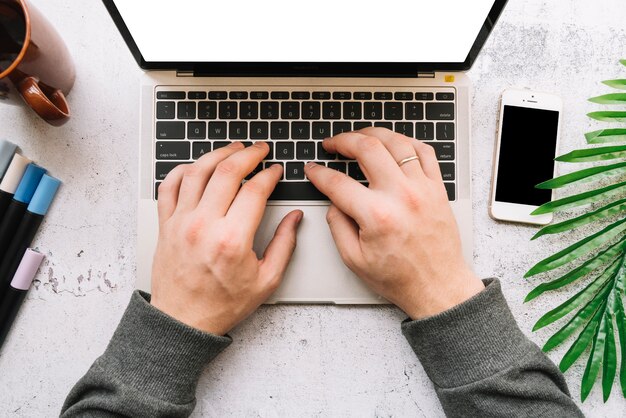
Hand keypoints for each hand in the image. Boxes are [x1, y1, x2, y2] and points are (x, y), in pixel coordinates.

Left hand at [151, 142, 302, 334]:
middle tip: (259, 150)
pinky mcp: (166, 224)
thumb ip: (284, 245)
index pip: (254, 190)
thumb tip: (295, 218)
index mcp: (232, 239)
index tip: (275, 171)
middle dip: (248, 154)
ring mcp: (181, 222)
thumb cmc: (222, 304)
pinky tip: (196, 166)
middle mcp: (204, 225)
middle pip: (226, 172)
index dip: (269, 174)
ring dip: (217, 154)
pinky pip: (169, 186)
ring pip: (197, 172)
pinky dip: (182, 170)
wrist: (183, 321)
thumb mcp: (266, 280)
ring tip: (233, 148)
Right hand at [305, 128, 483, 318]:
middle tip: (332, 144)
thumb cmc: (399, 277)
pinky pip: (424, 152)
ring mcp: (422, 188)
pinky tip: (393, 144)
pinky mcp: (437, 188)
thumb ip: (337, 224)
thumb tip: (333, 199)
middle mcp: (401, 196)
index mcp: (376, 216)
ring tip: (359, 137)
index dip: (318, 173)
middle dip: (343, 140)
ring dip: (372, 134)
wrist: (437, 285)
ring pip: (396, 142)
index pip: (337, 182)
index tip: (312, 169)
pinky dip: (406, 142)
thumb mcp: (353, 259)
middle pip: (367, 148)